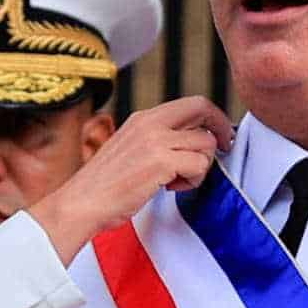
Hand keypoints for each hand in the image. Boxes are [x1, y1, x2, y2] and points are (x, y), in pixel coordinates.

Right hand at [27, 97, 232, 256]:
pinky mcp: (161, 161)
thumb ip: (156, 142)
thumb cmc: (104, 187)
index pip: (190, 103)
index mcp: (142, 119)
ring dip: (200, 166)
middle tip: (225, 148)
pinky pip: (199, 165)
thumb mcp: (130, 151)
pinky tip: (171, 188)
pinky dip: (193, 180)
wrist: (82, 203)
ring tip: (177, 181)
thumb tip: (190, 144)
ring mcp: (156, 140)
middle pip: (202, 107)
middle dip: (221, 128)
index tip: (219, 135)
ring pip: (205, 142)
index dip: (211, 117)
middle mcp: (150, 123)